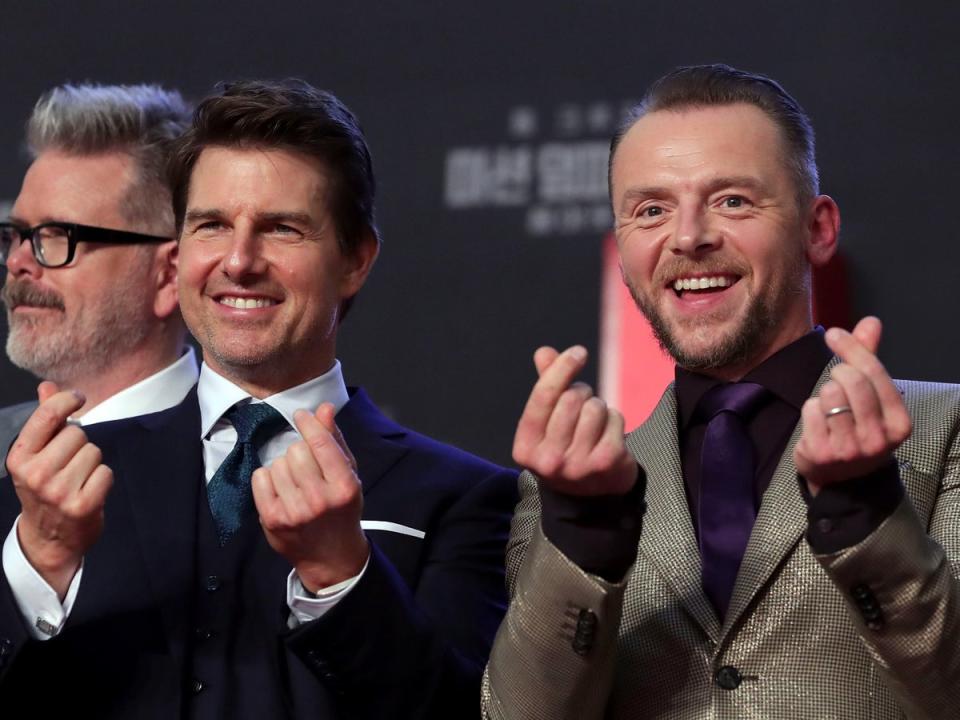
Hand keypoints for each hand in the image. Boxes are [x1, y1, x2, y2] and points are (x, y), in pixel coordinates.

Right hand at [6, 382, 112, 597]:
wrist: (49, 538)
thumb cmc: (45, 489)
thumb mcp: (36, 455)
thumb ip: (44, 419)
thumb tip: (48, 385)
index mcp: (19, 457)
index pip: (47, 415)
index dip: (66, 400)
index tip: (77, 397)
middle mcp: (36, 474)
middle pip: (77, 433)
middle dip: (79, 445)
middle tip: (68, 465)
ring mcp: (59, 491)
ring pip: (94, 451)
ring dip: (91, 463)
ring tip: (77, 480)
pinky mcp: (83, 505)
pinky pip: (106, 472)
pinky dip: (102, 479)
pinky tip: (88, 491)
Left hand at [252, 403, 367, 591]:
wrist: (331, 556)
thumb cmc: (341, 509)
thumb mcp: (348, 475)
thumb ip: (335, 440)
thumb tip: (324, 408)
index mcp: (344, 486)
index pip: (321, 443)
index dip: (308, 423)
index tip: (301, 416)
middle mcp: (320, 500)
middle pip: (296, 450)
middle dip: (299, 451)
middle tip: (306, 466)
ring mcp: (295, 511)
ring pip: (277, 463)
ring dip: (284, 466)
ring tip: (295, 482)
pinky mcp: (273, 519)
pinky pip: (260, 477)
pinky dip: (267, 478)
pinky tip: (280, 489)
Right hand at [512, 345, 636, 495]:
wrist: (589, 499)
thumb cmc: (563, 450)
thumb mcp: (546, 424)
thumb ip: (546, 387)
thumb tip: (544, 352)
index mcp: (525, 448)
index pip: (543, 396)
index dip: (561, 368)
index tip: (578, 352)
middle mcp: (548, 460)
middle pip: (571, 399)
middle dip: (581, 392)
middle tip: (582, 405)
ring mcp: (578, 465)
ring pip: (595, 407)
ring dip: (599, 407)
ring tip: (593, 424)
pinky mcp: (606, 463)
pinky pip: (615, 419)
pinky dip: (615, 420)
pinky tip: (608, 435)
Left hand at [794, 317, 911, 492]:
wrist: (844, 481)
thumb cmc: (859, 429)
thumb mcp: (872, 398)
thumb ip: (869, 359)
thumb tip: (871, 321)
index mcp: (899, 423)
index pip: (874, 373)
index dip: (851, 348)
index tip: (834, 334)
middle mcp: (878, 438)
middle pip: (851, 381)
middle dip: (837, 372)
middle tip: (835, 381)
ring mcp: (850, 448)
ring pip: (828, 395)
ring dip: (824, 394)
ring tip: (831, 409)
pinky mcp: (822, 453)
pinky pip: (810, 410)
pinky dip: (810, 408)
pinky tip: (818, 423)